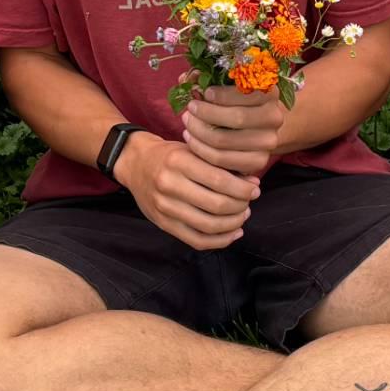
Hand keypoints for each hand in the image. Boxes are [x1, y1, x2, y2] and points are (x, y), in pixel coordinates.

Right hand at [117, 130, 256, 250]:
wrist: (135, 163)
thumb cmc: (170, 155)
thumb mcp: (193, 149)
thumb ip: (220, 164)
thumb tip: (252, 182)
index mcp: (179, 161)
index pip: (220, 180)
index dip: (243, 188)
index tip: (255, 189)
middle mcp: (169, 185)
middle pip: (217, 205)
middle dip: (241, 206)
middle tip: (249, 202)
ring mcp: (164, 207)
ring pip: (209, 226)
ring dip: (233, 224)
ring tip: (242, 216)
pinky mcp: (163, 224)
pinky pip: (196, 240)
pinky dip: (220, 241)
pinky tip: (233, 233)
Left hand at [181, 83, 288, 177]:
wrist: (256, 128)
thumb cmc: (236, 102)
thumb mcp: (227, 86)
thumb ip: (207, 78)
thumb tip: (187, 77)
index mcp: (269, 93)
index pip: (246, 93)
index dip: (222, 94)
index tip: (205, 93)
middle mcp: (274, 118)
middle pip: (236, 118)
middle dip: (206, 113)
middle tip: (190, 109)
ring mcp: (268, 142)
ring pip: (225, 141)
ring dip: (199, 132)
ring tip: (187, 124)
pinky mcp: (258, 162)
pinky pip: (223, 160)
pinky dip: (202, 150)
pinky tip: (192, 139)